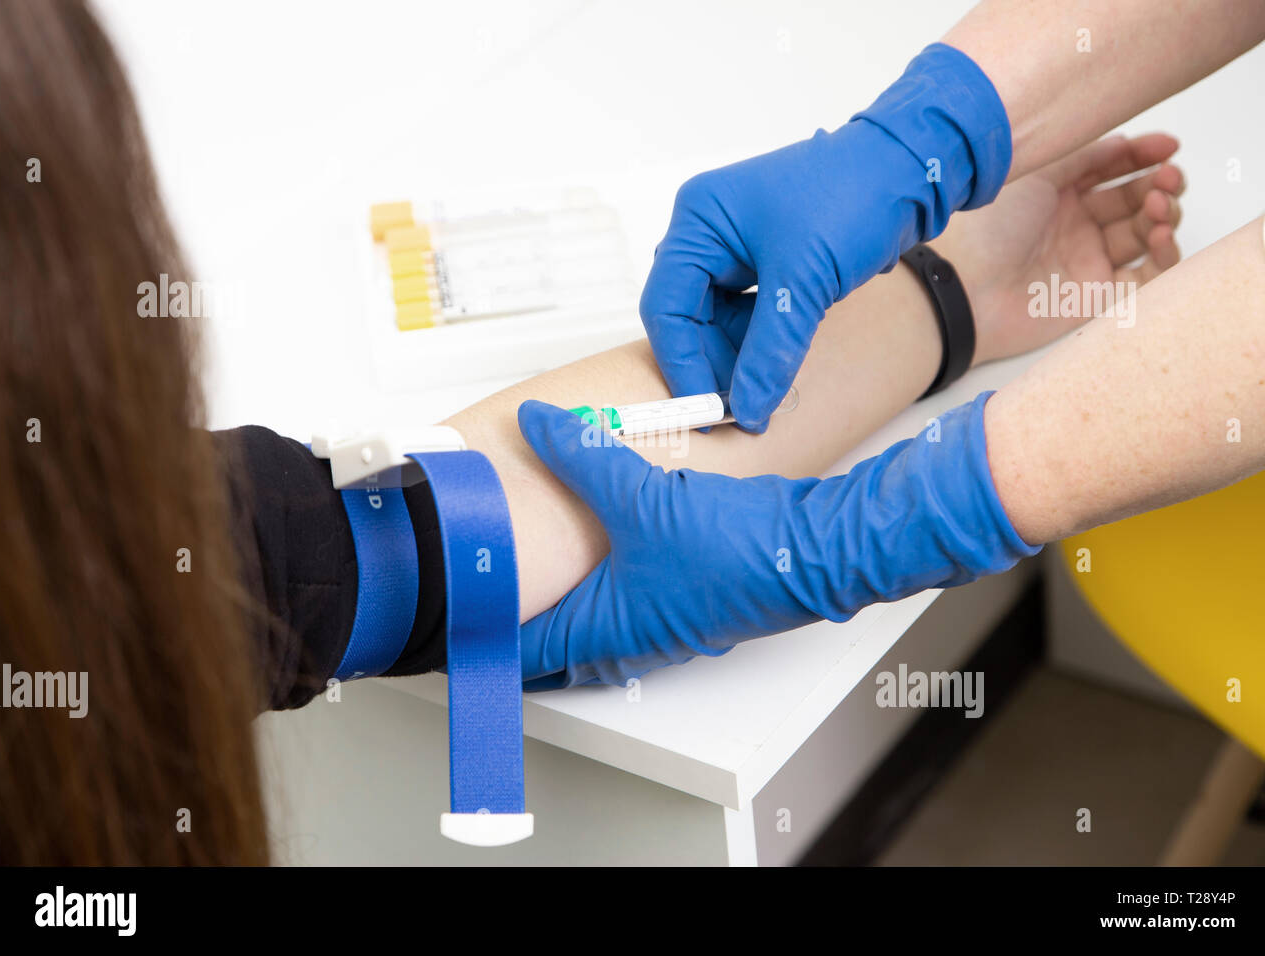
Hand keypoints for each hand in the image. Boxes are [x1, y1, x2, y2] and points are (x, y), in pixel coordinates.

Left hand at [516, 395, 1037, 688]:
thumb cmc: (735, 547)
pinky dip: (606, 598)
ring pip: (596, 635)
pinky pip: (631, 615)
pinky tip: (610, 564)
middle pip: (557, 651)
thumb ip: (581, 455)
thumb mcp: (640, 492)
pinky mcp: (692, 611)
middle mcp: (634, 640)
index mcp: (609, 627)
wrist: (812, 553)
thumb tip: (539, 427)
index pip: (525, 652)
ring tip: (537, 588)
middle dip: (520, 631)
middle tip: (485, 606)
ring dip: (566, 616)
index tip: (452, 628)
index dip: (484, 640)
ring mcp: (666, 631)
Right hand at [640, 44, 1011, 431]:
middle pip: (687, 316)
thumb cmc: (853, 197)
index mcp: (699, 220)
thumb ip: (771, 351)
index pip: (666, 306)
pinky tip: (774, 368)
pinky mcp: (767, 260)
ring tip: (760, 393)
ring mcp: (736, 246)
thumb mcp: (805, 282)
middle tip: (736, 410)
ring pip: (717, 320)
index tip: (704, 410)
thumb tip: (749, 410)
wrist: (913, 169)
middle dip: (711, 364)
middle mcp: (708, 231)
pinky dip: (758, 344)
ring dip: (736, 358)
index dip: (682, 363)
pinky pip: (747, 314)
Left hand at [931, 133, 1183, 364]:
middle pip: (1133, 199)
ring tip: (1157, 206)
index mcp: (1055, 193)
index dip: (1143, 156)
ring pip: (1144, 233)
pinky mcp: (1096, 296)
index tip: (1169, 146)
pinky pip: (1146, 277)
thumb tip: (1126, 142)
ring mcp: (1086, 260)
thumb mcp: (1036, 173)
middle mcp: (1073, 224)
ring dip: (1162, 215)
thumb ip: (1082, 155)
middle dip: (1159, 184)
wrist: (966, 289)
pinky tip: (1161, 236)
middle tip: (1169, 178)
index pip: (1111, 168)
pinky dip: (1165, 256)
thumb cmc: (989, 229)